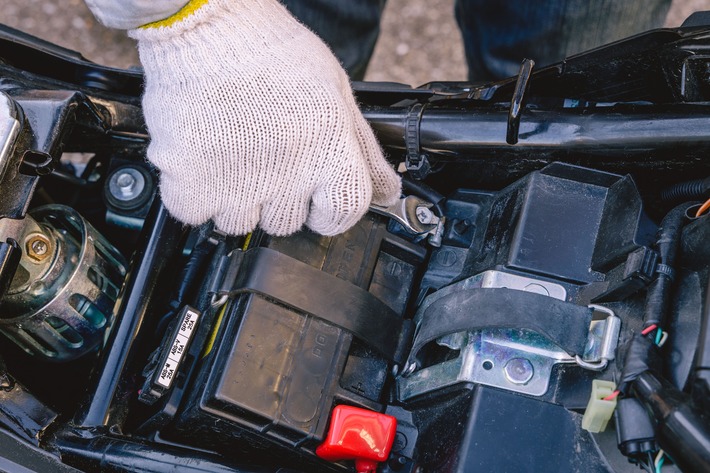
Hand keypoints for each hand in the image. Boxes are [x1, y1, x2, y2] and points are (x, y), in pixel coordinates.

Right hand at [128, 0, 400, 235]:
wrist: (206, 23)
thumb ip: (364, 151)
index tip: (317, 202)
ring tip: (231, 155)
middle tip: (265, 159)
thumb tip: (388, 193)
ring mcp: (237, 185)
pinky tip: (203, 160)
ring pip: (240, 225)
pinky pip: (196, 215)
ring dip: (235, 200)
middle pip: (287, 224)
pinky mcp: (190, 183)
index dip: (330, 212)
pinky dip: (196, 195)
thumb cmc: (271, 51)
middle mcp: (287, 177)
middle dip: (278, 199)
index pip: (342, 216)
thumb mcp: (335, 94)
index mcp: (329, 155)